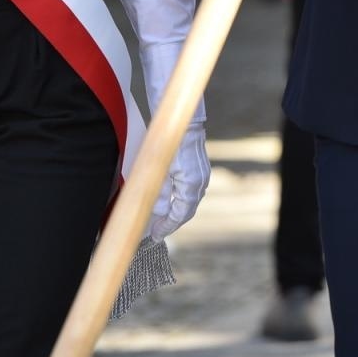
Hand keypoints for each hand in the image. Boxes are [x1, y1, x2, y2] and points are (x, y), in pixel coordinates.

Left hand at [147, 120, 209, 239]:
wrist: (184, 121)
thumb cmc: (167, 143)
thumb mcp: (157, 171)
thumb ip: (158, 194)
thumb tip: (157, 214)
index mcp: (191, 185)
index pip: (180, 214)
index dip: (167, 227)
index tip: (155, 235)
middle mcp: (200, 182)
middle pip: (186, 210)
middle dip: (171, 222)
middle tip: (156, 231)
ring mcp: (202, 175)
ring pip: (189, 200)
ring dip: (175, 211)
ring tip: (160, 219)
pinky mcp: (199, 168)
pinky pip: (190, 190)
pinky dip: (180, 199)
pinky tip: (169, 200)